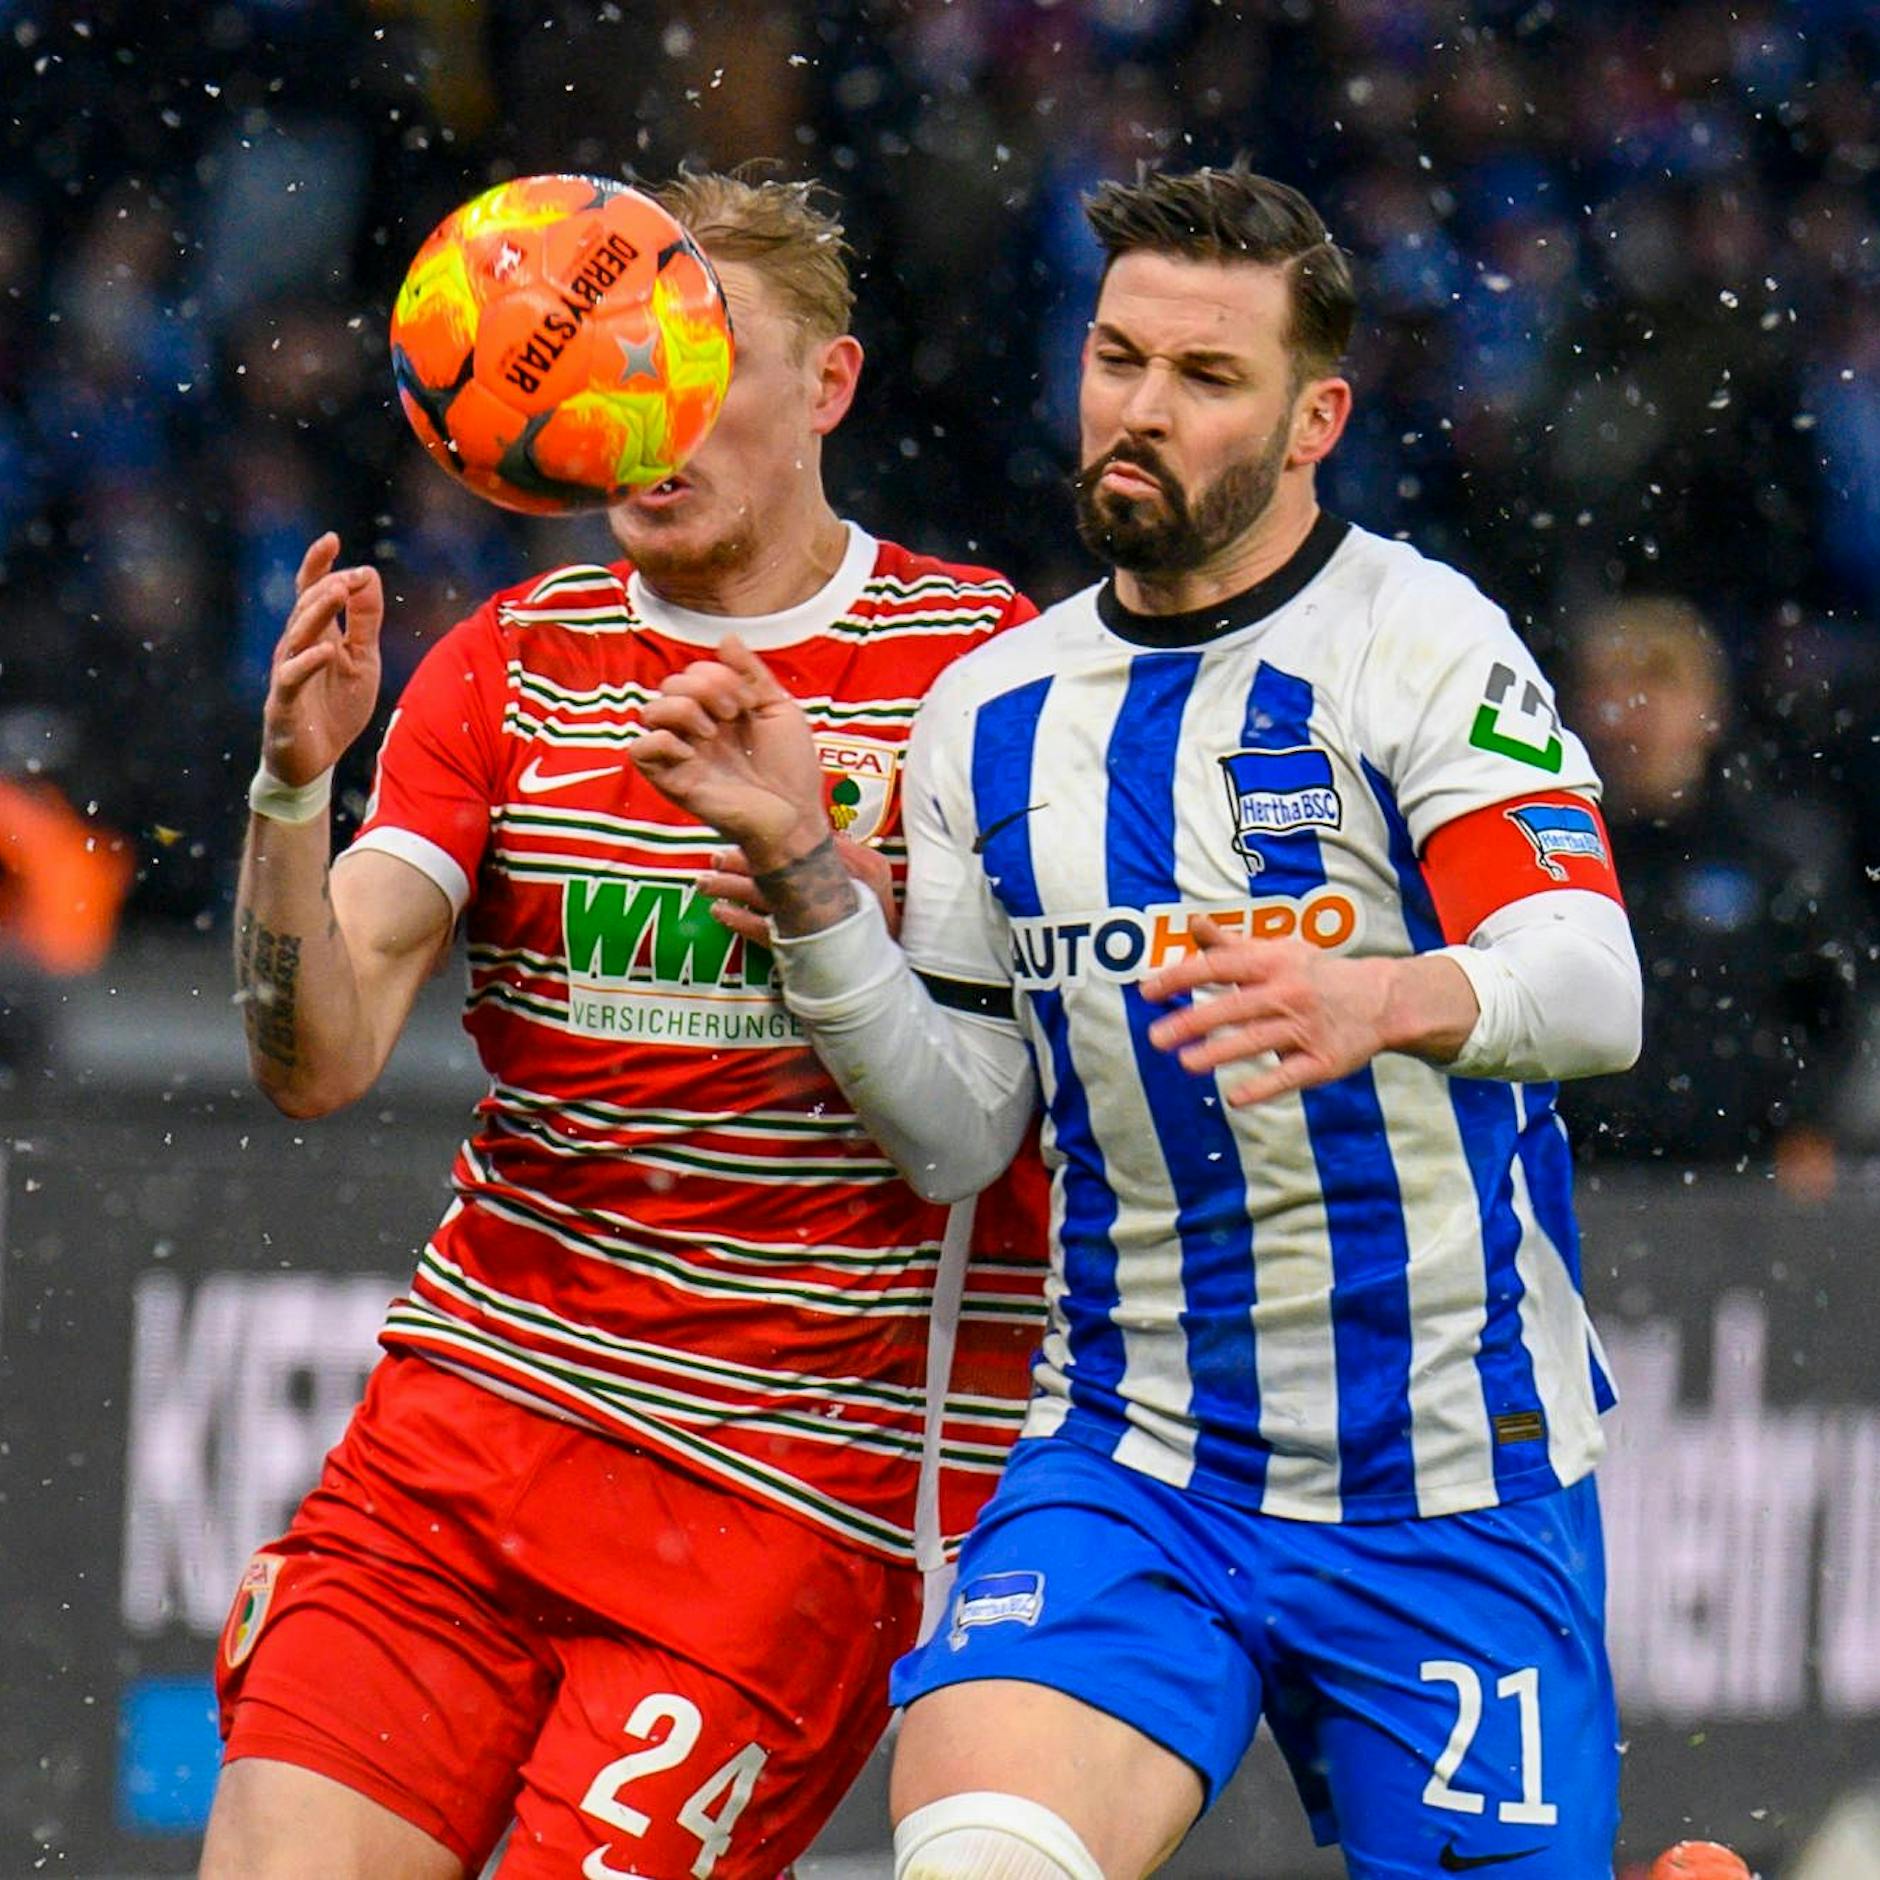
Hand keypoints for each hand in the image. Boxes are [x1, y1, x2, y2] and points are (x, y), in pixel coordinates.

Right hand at [261, 533, 384, 784]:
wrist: (316, 761)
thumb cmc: (336, 706)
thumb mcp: (362, 659)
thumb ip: (365, 621)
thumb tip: (368, 575)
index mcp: (316, 635)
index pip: (311, 591)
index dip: (318, 564)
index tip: (331, 538)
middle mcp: (296, 648)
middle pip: (304, 608)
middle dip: (325, 587)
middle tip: (349, 574)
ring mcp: (287, 675)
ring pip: (297, 637)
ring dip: (316, 613)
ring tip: (336, 592)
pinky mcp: (284, 704)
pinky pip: (292, 679)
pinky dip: (308, 663)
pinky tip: (326, 650)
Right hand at [632, 635, 831, 866]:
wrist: (795, 815)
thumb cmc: (791, 769)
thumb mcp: (777, 709)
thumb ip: (751, 674)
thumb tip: (727, 637)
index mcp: (716, 713)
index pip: (694, 672)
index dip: (720, 674)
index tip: (750, 702)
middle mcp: (694, 731)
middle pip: (669, 685)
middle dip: (705, 687)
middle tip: (734, 715)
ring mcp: (681, 755)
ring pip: (650, 711)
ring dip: (684, 709)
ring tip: (713, 732)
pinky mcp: (671, 782)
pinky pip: (639, 750)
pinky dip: (663, 740)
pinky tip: (693, 750)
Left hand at [701, 836, 899, 942]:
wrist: (881, 967)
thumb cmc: (877, 918)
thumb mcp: (874, 877)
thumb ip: (846, 853)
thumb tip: (816, 831)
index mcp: (855, 865)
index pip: (807, 839)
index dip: (772, 833)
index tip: (745, 828)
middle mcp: (832, 887)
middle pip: (777, 863)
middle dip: (742, 859)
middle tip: (715, 856)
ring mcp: (814, 917)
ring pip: (763, 894)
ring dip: (729, 887)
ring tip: (704, 882)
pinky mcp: (800, 943)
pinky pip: (761, 930)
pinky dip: (737, 920)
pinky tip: (719, 912)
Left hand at [1140, 916, 1399, 1106]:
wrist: (1380, 1000)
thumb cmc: (1314, 974)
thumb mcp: (1277, 951)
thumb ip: (1231, 944)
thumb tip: (1192, 924)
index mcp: (1272, 963)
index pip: (1219, 966)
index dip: (1181, 977)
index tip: (1148, 992)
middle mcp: (1288, 993)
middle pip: (1234, 1007)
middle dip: (1192, 1021)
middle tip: (1156, 1038)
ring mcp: (1306, 1029)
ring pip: (1256, 1041)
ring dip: (1219, 1053)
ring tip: (1185, 1063)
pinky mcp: (1321, 1060)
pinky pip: (1288, 1076)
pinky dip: (1262, 1087)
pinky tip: (1234, 1097)